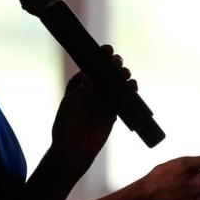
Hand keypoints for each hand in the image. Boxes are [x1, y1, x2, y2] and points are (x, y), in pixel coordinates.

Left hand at [51, 45, 135, 175]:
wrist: (74, 149)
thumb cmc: (66, 125)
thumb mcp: (70, 105)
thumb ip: (81, 91)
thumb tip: (87, 75)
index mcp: (80, 83)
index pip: (91, 65)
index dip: (100, 56)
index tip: (106, 50)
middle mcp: (94, 88)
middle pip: (107, 71)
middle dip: (113, 64)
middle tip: (115, 62)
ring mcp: (105, 99)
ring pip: (117, 82)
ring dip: (123, 75)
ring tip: (124, 74)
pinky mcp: (114, 110)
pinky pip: (125, 97)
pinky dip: (131, 90)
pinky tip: (132, 86)